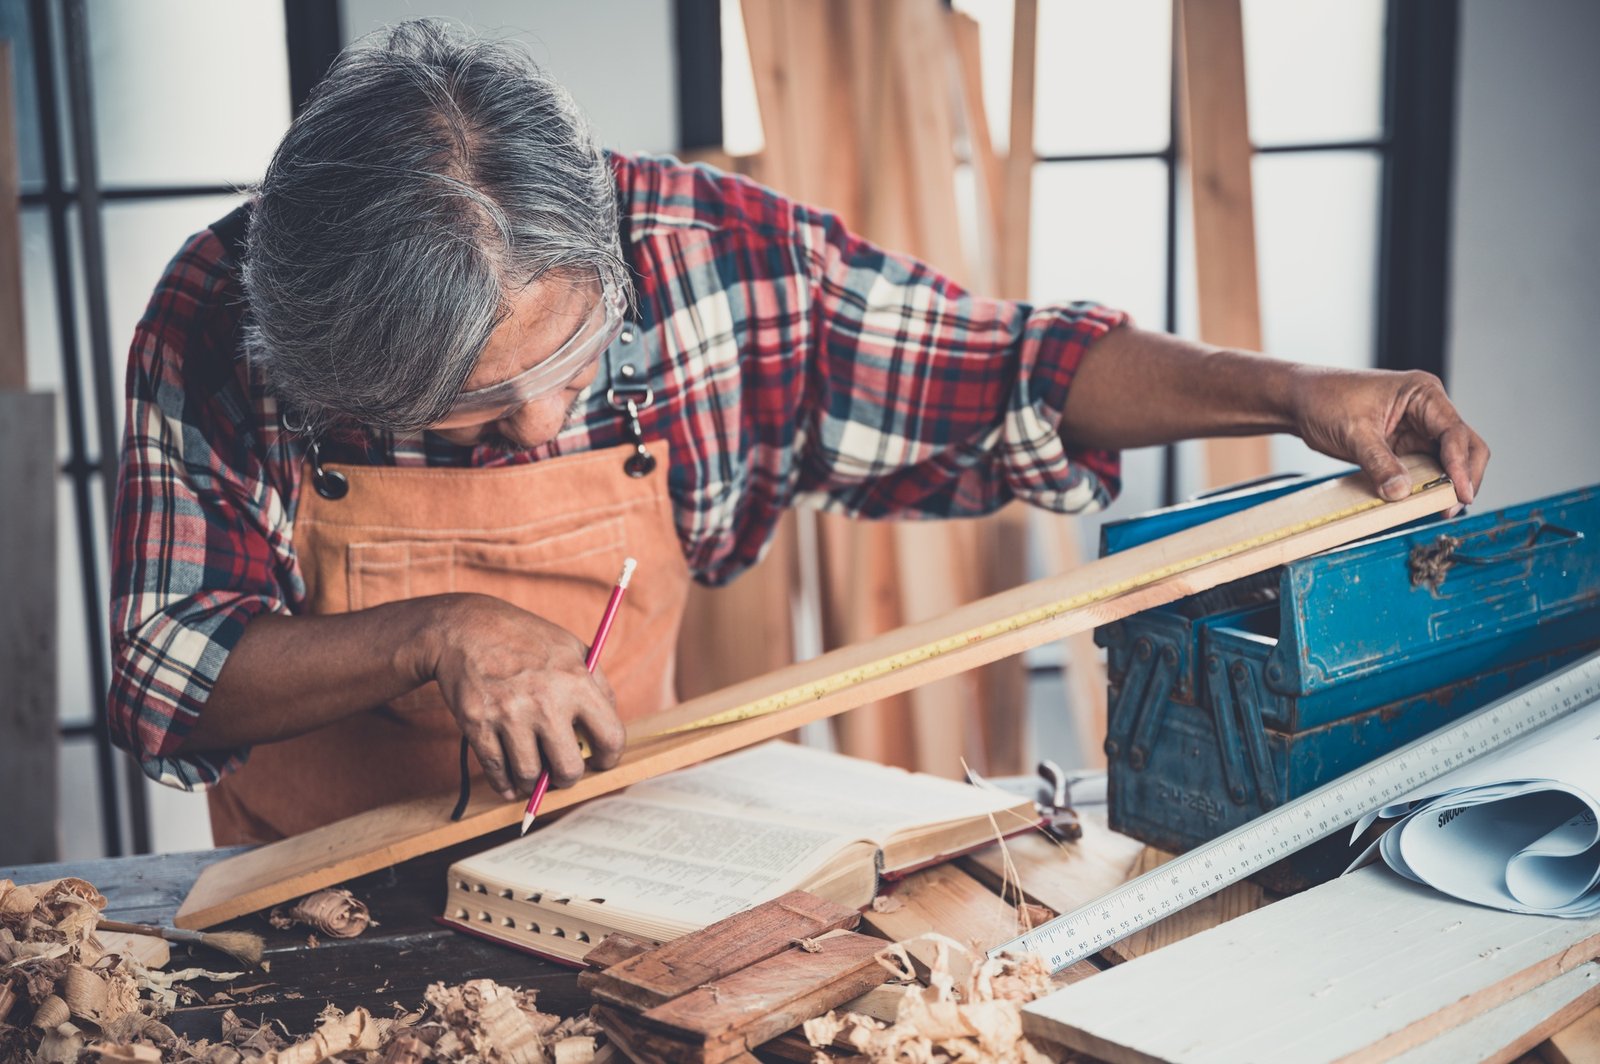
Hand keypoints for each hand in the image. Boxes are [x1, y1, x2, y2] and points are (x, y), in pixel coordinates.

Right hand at [416, 594, 624, 799]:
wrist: (465, 627)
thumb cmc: (524, 637)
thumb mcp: (571, 647)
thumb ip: (597, 685)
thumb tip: (609, 725)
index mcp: (576, 681)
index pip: (609, 736)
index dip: (608, 757)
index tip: (600, 761)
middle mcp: (545, 701)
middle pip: (568, 768)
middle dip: (567, 777)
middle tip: (561, 772)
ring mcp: (509, 714)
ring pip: (529, 776)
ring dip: (533, 782)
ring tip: (533, 774)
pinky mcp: (478, 724)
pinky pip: (496, 771)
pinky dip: (504, 784)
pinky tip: (509, 782)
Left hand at [1287, 366, 1488, 514]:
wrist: (1300, 401)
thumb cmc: (1325, 399)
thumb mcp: (1353, 432)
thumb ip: (1378, 463)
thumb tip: (1401, 492)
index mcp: (1422, 393)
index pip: (1455, 432)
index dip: (1461, 465)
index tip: (1460, 492)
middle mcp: (1427, 410)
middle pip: (1465, 446)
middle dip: (1465, 476)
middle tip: (1454, 506)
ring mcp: (1417, 429)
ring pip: (1449, 460)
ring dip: (1447, 483)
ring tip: (1440, 509)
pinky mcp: (1404, 446)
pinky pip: (1425, 468)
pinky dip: (1427, 485)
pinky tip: (1422, 502)